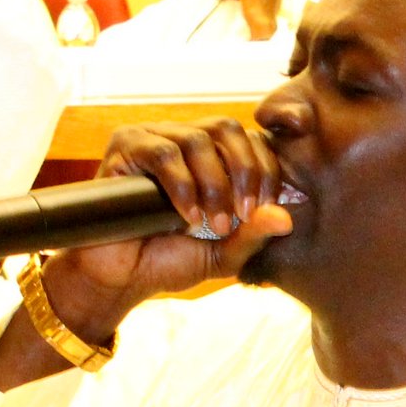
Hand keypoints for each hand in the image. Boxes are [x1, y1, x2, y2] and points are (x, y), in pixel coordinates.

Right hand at [33, 119, 295, 349]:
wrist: (119, 278)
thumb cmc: (167, 262)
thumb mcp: (222, 255)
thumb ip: (253, 237)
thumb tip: (286, 218)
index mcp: (210, 158)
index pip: (250, 140)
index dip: (266, 169)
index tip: (267, 207)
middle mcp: (183, 141)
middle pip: (227, 128)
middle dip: (244, 170)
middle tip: (243, 213)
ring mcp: (153, 140)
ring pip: (197, 139)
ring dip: (214, 185)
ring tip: (212, 224)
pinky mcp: (125, 148)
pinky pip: (163, 154)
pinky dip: (183, 187)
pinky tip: (187, 217)